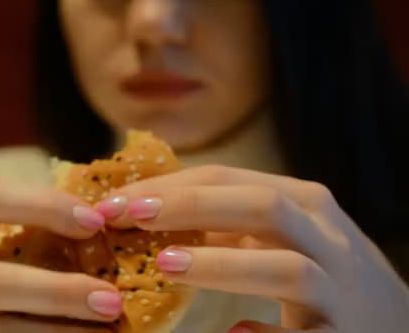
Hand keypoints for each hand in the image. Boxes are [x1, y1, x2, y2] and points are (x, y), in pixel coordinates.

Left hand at [96, 165, 408, 331]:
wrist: (392, 322)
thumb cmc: (320, 273)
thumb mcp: (278, 234)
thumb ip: (226, 223)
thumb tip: (146, 214)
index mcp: (303, 203)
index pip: (228, 179)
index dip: (169, 186)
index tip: (115, 201)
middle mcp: (326, 238)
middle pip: (260, 206)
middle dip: (190, 207)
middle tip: (129, 217)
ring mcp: (340, 289)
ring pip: (287, 267)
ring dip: (223, 266)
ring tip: (165, 266)